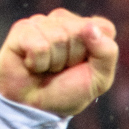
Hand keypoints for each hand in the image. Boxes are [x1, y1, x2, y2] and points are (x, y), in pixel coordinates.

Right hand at [0, 8, 117, 117]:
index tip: (86, 66)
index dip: (98, 52)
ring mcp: (43, 23)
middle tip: (63, 69)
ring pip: (58, 37)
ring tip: (48, 68)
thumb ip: (107, 53)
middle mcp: (66, 22)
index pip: (104, 28)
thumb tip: (89, 26)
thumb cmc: (68, 91)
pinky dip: (38, 62)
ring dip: (55, 62)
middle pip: (80, 30)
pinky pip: (38, 44)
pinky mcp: (22, 29)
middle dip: (74, 58)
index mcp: (89, 30)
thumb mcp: (99, 79)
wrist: (36, 107)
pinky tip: (32, 65)